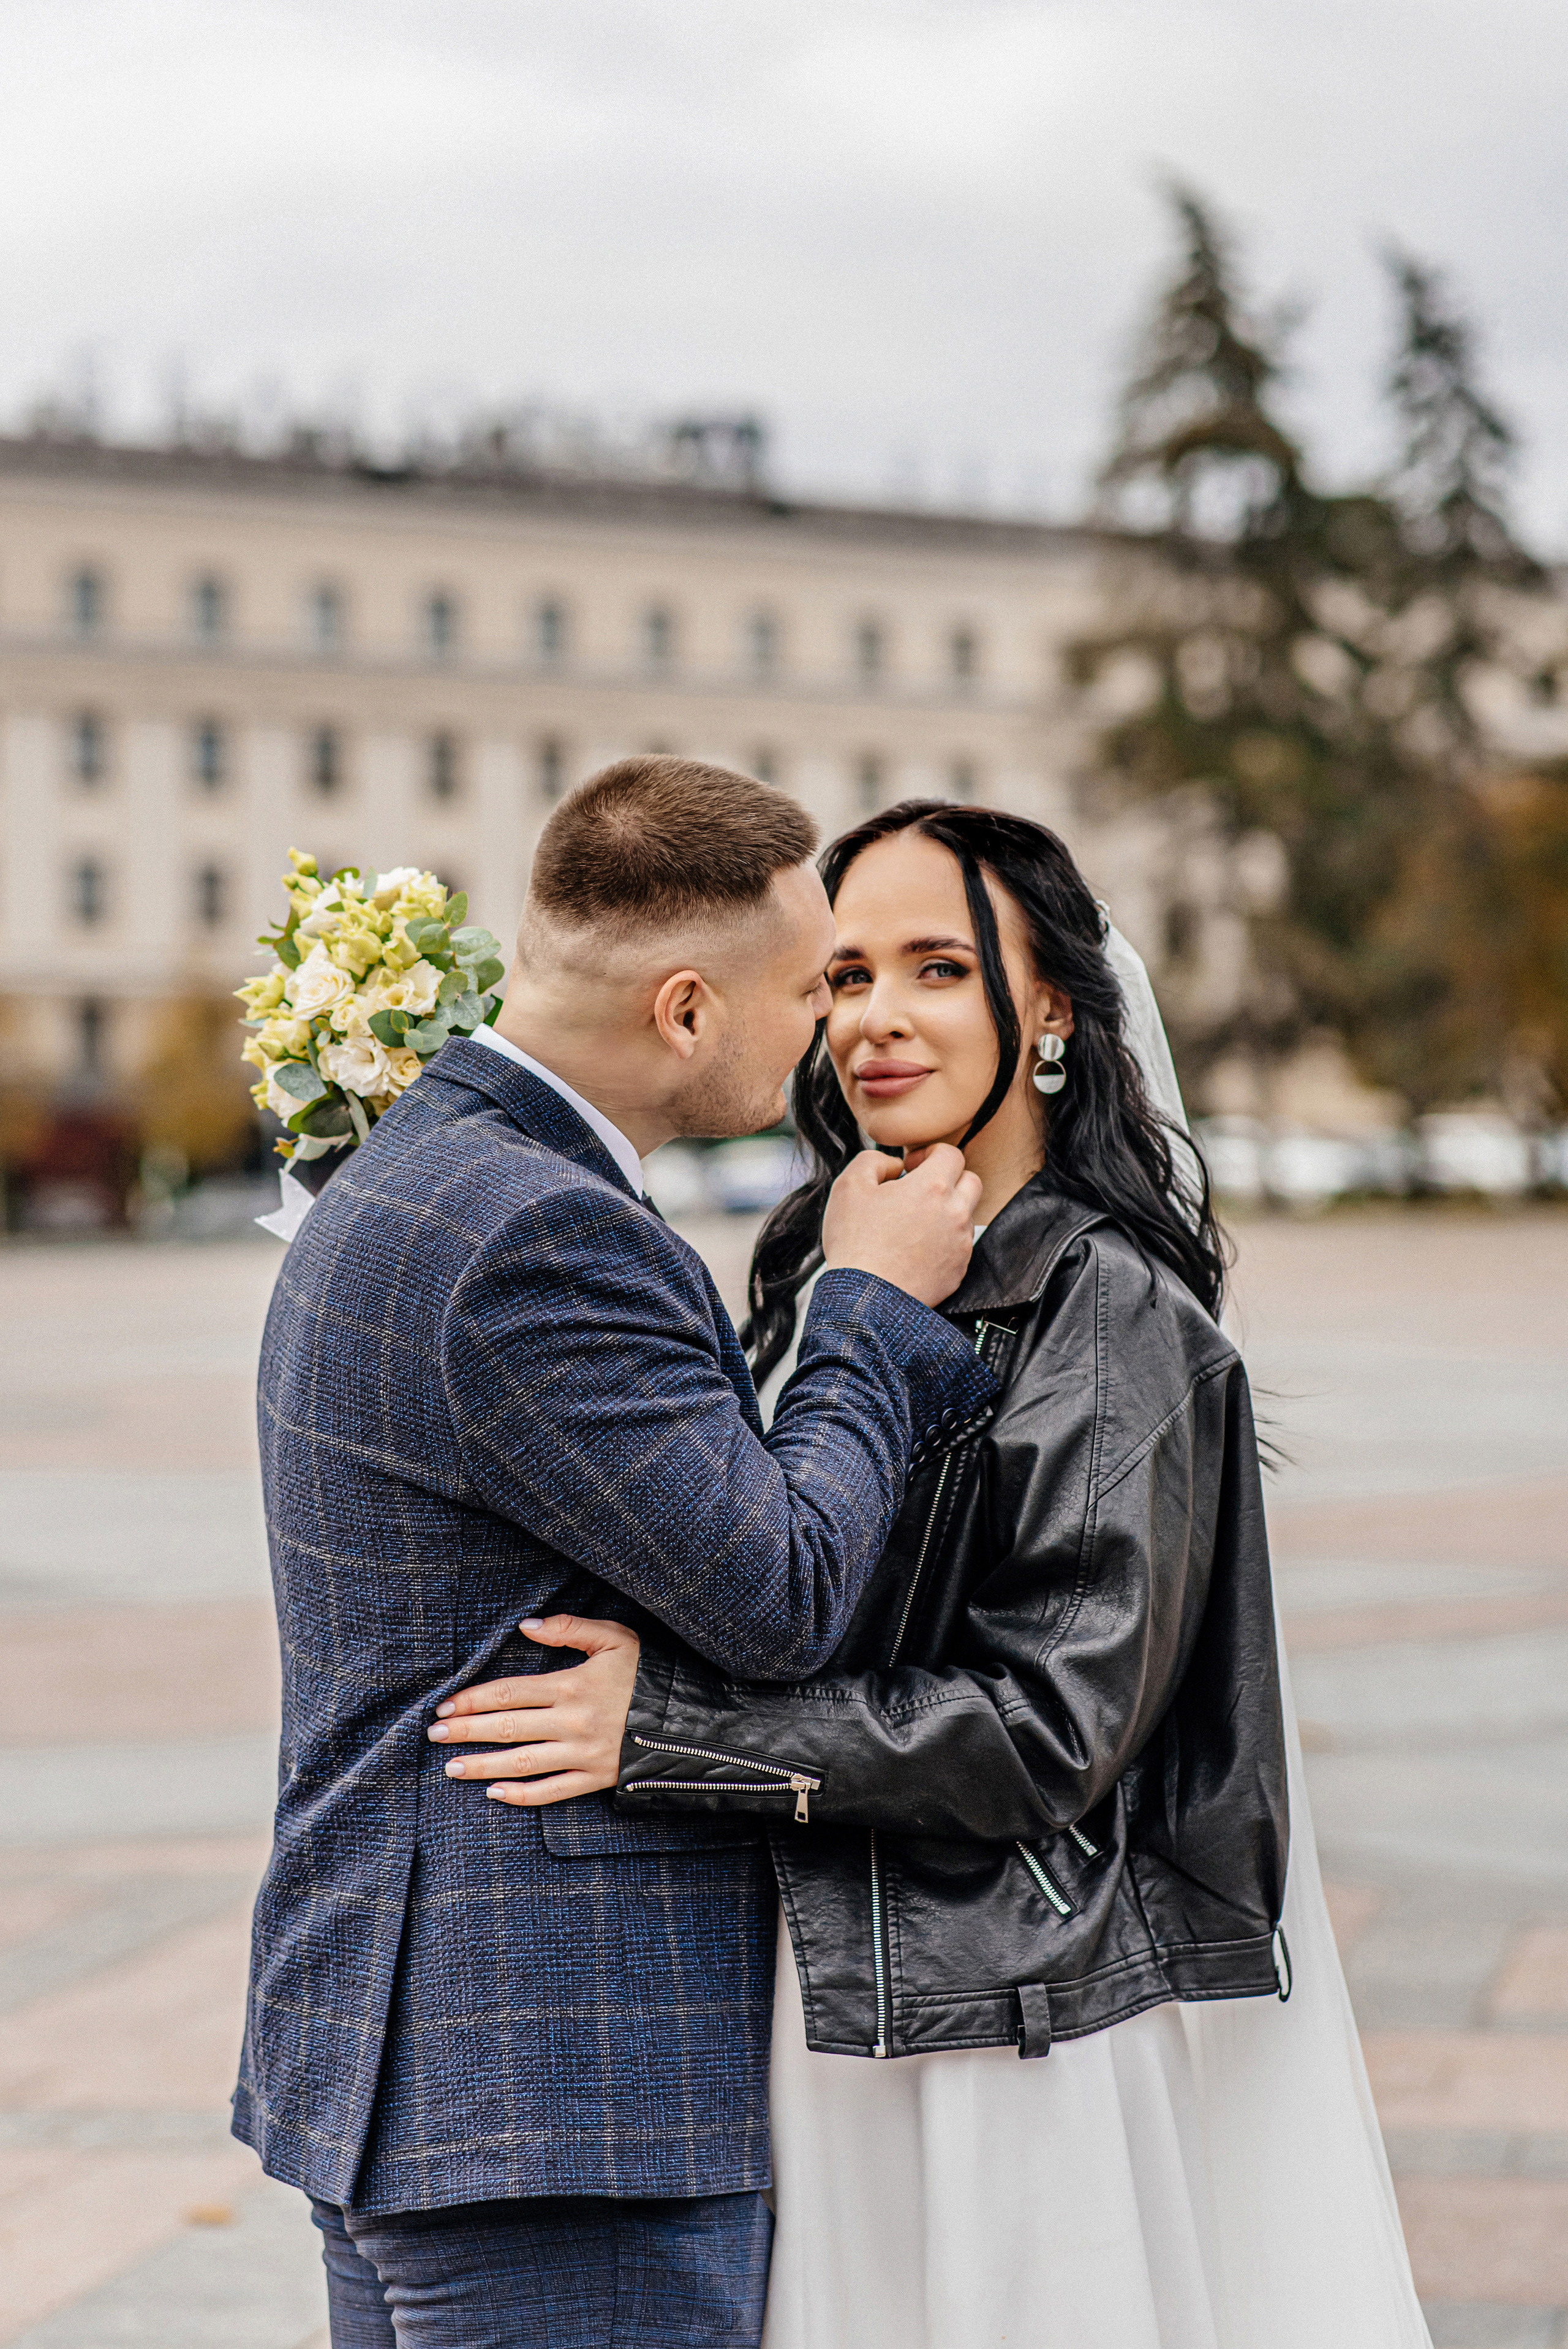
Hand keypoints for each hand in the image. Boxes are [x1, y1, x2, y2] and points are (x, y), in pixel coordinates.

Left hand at [426, 1615, 640, 1806]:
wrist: (690, 1718)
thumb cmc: (649, 1672)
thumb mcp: (615, 1637)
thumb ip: (570, 1629)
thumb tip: (526, 1626)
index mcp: (572, 1685)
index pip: (510, 1692)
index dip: (473, 1698)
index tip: (446, 1705)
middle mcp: (572, 1722)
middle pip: (507, 1728)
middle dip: (466, 1732)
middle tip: (434, 1736)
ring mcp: (582, 1754)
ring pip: (522, 1762)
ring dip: (482, 1765)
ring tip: (451, 1768)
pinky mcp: (594, 1778)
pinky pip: (552, 1791)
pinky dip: (521, 1796)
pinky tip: (494, 1794)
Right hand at [820, 1144, 981, 1306]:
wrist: (865, 1298)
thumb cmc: (855, 1242)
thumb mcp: (849, 1186)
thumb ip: (874, 1161)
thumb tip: (894, 1164)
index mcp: (933, 1187)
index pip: (951, 1153)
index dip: (930, 1153)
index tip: (911, 1166)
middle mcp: (955, 1213)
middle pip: (971, 1181)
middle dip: (949, 1178)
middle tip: (921, 1190)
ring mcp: (960, 1244)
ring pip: (965, 1215)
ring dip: (946, 1211)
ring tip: (914, 1222)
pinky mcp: (958, 1270)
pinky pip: (958, 1246)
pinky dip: (943, 1241)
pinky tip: (915, 1249)